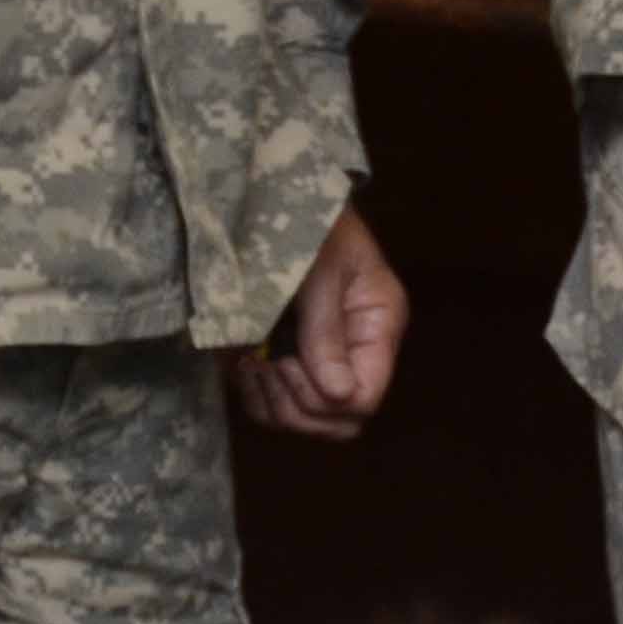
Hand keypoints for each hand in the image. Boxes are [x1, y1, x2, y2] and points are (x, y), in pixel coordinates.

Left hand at [232, 205, 407, 438]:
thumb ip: (325, 330)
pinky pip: (274, 409)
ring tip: (251, 360)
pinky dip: (255, 397)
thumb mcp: (320, 269)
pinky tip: (243, 364)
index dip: (327, 399)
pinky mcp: (291, 364)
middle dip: (297, 403)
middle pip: (337, 422)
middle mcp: (357, 352)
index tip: (289, 364)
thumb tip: (340, 396)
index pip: (366, 397)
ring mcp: (324, 362)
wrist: (277, 201)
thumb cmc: (310, 226)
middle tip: (267, 362)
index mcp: (379, 325)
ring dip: (271, 400)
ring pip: (302, 422)